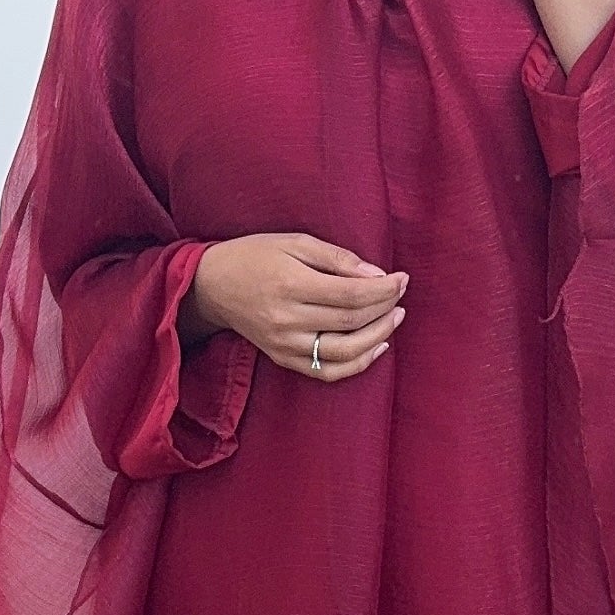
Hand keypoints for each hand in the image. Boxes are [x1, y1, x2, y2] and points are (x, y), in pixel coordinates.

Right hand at [186, 232, 405, 381]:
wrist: (212, 286)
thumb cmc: (255, 256)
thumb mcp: (294, 242)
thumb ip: (337, 258)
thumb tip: (377, 274)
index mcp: (291, 285)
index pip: (352, 294)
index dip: (384, 289)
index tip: (401, 278)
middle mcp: (288, 320)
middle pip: (352, 322)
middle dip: (385, 308)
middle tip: (400, 294)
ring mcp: (285, 345)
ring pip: (345, 352)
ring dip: (379, 336)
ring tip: (395, 317)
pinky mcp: (283, 359)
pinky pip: (328, 372)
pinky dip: (358, 364)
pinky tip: (377, 346)